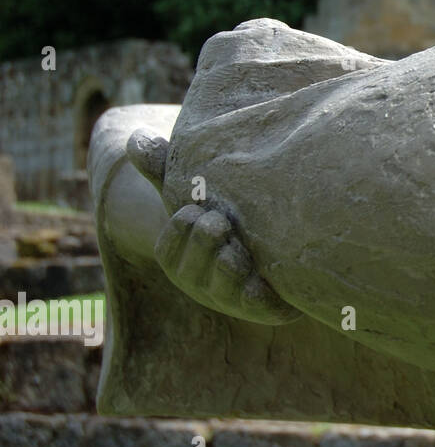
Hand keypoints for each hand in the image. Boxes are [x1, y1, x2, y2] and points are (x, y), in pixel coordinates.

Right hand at [127, 129, 301, 324]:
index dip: (178, 233)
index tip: (193, 211)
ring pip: (223, 291)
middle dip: (201, 248)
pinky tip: (261, 283)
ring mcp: (234, 297)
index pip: (168, 249)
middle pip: (192, 272)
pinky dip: (256, 297)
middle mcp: (204, 282)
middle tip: (217, 222)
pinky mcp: (268, 307)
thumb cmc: (231, 218)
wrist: (284, 252)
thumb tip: (137, 138)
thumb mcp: (199, 194)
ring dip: (226, 270)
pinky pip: (257, 308)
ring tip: (235, 250)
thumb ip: (168, 169)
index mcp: (184, 257)